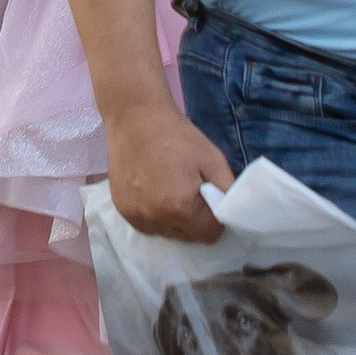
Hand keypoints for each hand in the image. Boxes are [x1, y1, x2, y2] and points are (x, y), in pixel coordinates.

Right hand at [102, 95, 234, 240]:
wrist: (135, 118)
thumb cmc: (177, 136)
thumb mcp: (213, 159)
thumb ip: (228, 191)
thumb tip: (232, 213)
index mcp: (181, 208)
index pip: (210, 235)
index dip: (215, 219)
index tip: (210, 199)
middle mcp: (156, 218)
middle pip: (188, 236)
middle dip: (194, 220)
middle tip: (190, 190)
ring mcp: (136, 216)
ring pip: (167, 232)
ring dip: (173, 219)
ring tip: (169, 188)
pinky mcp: (123, 211)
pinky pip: (148, 225)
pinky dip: (155, 214)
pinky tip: (153, 190)